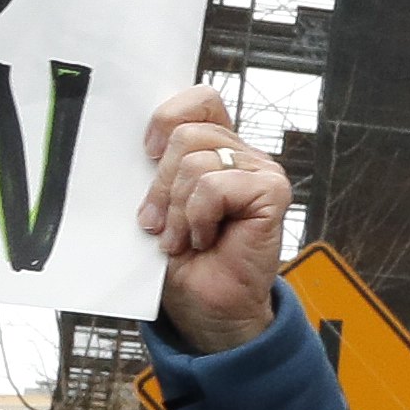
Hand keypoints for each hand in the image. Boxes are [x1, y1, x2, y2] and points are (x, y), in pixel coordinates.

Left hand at [140, 89, 289, 351]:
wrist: (208, 308)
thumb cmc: (184, 262)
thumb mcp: (159, 205)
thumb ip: (158, 169)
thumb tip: (137, 144)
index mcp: (218, 151)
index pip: (201, 100)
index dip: (168, 116)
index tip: (146, 153)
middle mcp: (243, 156)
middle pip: (187, 133)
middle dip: (160, 184)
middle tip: (157, 224)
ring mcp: (262, 173)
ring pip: (197, 161)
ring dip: (177, 210)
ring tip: (181, 239)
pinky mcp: (272, 194)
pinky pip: (217, 186)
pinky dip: (199, 217)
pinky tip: (205, 239)